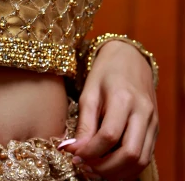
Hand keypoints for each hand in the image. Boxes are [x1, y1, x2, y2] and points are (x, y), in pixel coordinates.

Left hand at [63, 40, 157, 179]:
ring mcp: (152, 122)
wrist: (129, 58)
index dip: (90, 151)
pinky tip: (110, 166)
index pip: (109, 136)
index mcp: (123, 98)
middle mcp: (142, 112)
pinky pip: (145, 156)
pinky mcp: (155, 129)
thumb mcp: (89, 91)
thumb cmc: (105, 73)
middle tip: (85, 167)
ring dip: (118, 172)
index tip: (74, 155)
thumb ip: (84, 123)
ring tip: (95, 170)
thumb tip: (73, 150)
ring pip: (141, 160)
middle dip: (105, 168)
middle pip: (129, 153)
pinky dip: (128, 168)